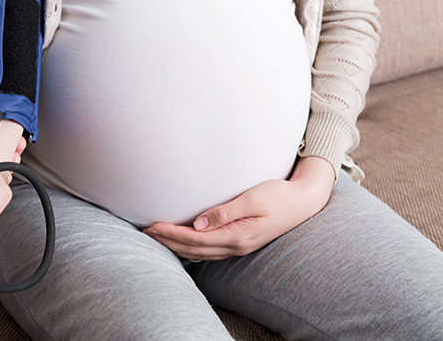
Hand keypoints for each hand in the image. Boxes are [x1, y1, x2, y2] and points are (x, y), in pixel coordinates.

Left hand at [145, 157, 334, 260]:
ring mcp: (238, 246)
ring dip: (177, 245)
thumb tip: (199, 224)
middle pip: (194, 249)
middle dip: (168, 241)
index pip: (196, 239)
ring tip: (157, 237)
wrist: (303, 202)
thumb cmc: (278, 195)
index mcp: (237, 236)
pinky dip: (191, 247)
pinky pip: (210, 250)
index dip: (172, 234)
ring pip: (200, 252)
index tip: (152, 226)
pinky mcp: (240, 241)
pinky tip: (182, 242)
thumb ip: (225, 212)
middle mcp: (236, 245)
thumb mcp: (252, 199)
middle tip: (145, 233)